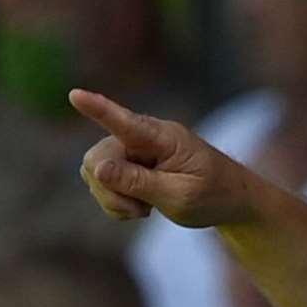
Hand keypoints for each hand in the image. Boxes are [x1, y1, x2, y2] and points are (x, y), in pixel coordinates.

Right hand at [70, 89, 257, 227]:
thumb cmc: (213, 195)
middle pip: (98, 158)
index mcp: (163, 138)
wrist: (230, 200)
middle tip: (142, 211)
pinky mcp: (126, 164)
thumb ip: (139, 182)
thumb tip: (96, 168)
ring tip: (146, 209)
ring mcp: (132, 149)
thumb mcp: (181, 196)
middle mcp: (142, 137)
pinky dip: (116, 201)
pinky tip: (140, 207)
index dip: (98, 109)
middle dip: (111, 190)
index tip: (76, 95)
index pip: (126, 123)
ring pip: (94, 172)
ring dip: (114, 198)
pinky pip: (101, 182)